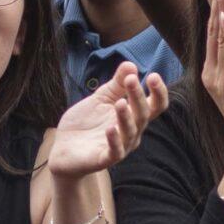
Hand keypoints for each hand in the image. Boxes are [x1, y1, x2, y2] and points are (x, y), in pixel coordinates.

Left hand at [48, 64, 172, 178]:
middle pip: (143, 115)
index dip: (158, 92)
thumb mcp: (101, 98)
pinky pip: (115, 152)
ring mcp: (120, 146)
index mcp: (133, 115)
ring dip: (126, 117)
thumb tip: (131, 64)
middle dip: (138, 97)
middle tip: (131, 80)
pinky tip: (110, 129)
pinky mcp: (104, 158)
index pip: (154, 105)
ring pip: (130, 132)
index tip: (153, 75)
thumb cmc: (87, 122)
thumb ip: (116, 84)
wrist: (64, 148)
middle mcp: (131, 132)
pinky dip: (114, 140)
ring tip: (120, 102)